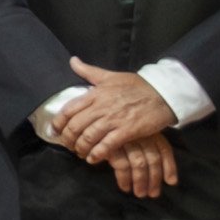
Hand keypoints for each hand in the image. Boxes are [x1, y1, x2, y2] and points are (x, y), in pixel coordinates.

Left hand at [56, 57, 181, 162]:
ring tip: (81, 153)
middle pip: (75, 126)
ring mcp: (114, 119)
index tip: (55, 132)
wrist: (164, 94)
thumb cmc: (137, 85)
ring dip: (81, 148)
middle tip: (69, 146)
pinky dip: (97, 154)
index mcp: (95, 93)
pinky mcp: (127, 130)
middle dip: (68, 139)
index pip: (68, 110)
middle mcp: (101, 106)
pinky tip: (94, 158)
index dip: (58, 124)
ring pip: (88, 137)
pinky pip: (106, 145)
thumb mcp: (111, 76)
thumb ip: (89, 71)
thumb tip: (72, 61)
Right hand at [109, 127, 179, 199]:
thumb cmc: (108, 127)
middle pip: (153, 159)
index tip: (171, 182)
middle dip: (154, 179)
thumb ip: (139, 144)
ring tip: (138, 194)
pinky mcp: (111, 145)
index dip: (169, 167)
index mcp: (147, 129)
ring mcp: (126, 139)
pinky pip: (123, 166)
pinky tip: (124, 187)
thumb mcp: (129, 131)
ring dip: (141, 181)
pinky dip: (125, 179)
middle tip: (151, 194)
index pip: (164, 149)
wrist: (86, 117)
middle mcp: (139, 133)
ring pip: (140, 164)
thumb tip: (155, 165)